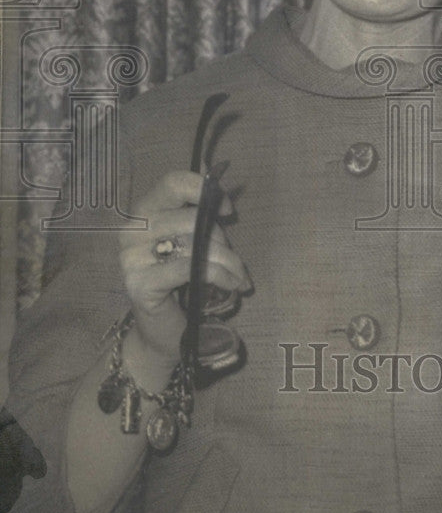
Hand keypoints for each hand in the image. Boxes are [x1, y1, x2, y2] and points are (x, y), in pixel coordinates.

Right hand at [119, 171, 249, 365]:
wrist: (163, 330)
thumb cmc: (182, 279)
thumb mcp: (195, 240)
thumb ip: (202, 215)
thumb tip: (222, 192)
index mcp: (144, 211)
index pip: (173, 182)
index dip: (204, 191)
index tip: (228, 210)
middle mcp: (131, 230)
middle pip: (190, 218)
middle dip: (221, 239)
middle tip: (234, 260)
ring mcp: (131, 258)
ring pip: (194, 244)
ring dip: (228, 260)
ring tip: (239, 275)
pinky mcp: (139, 284)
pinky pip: (190, 268)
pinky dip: (219, 275)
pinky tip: (232, 284)